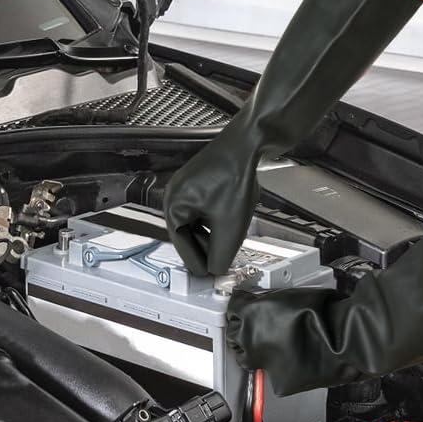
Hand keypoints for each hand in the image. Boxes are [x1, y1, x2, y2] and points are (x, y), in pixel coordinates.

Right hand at [164, 125, 259, 276]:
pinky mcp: (203, 181)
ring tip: (225, 247)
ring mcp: (188, 186)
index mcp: (174, 205)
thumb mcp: (229, 227)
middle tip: (217, 265)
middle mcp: (176, 194)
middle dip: (205, 248)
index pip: (181, 244)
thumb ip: (220, 254)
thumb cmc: (234, 176)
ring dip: (211, 235)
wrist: (248, 145)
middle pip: (187, 233)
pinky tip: (228, 226)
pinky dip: (215, 221)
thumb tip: (215, 270)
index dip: (197, 262)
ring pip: (197, 222)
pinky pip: (205, 209)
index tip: (206, 276)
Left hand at [226, 287, 361, 395]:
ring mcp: (260, 360)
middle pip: (233, 333)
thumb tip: (261, 302)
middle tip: (259, 327)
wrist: (345, 339)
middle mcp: (250, 336)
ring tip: (272, 343)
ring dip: (253, 350)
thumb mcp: (290, 293)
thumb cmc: (326, 312)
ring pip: (245, 357)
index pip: (232, 307)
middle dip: (244, 329)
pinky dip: (277, 368)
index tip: (245, 308)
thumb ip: (269, 300)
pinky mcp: (274, 380)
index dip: (241, 307)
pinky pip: (269, 374)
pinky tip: (289, 358)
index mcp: (252, 310)